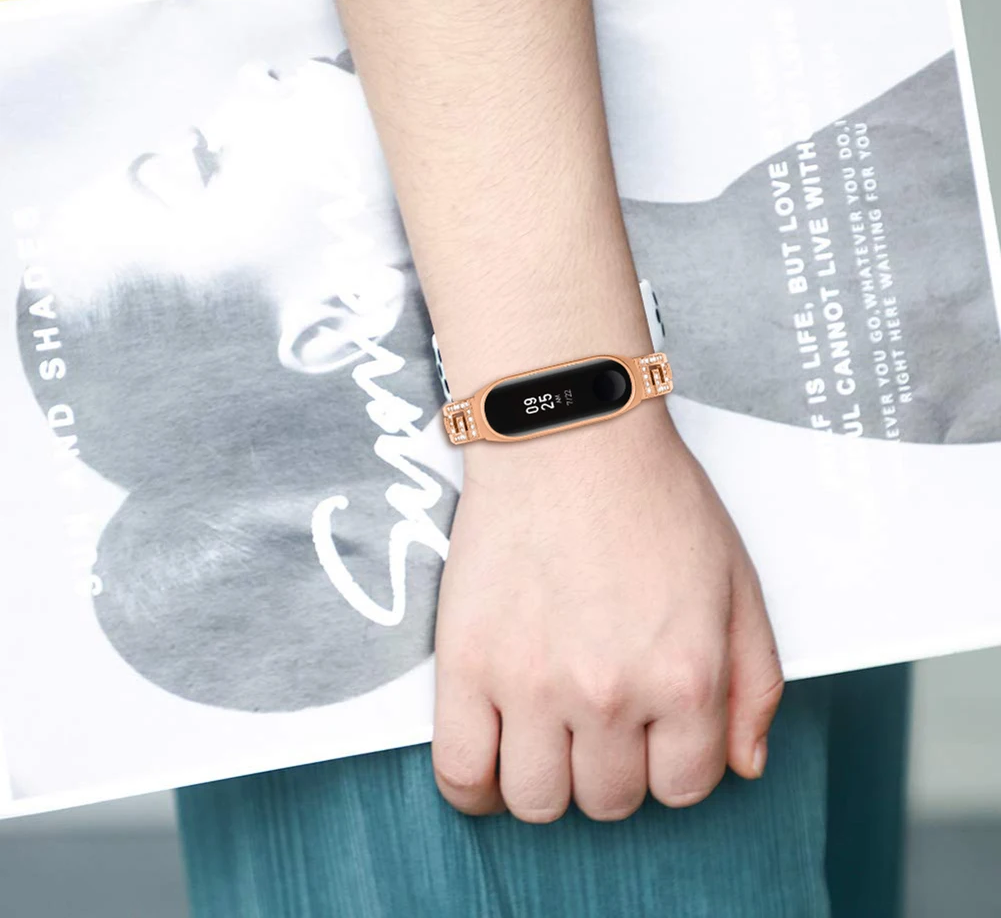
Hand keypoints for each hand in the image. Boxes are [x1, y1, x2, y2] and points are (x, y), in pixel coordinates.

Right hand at [431, 402, 783, 821]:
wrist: (565, 436)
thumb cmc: (652, 497)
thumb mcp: (737, 581)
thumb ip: (756, 682)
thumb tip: (743, 765)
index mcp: (686, 677)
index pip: (685, 786)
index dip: (672, 766)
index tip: (653, 737)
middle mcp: (611, 695)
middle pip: (610, 800)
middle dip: (612, 772)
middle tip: (599, 723)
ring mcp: (533, 684)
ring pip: (537, 801)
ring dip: (548, 783)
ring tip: (545, 738)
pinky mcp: (468, 664)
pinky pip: (460, 773)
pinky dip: (475, 788)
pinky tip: (490, 762)